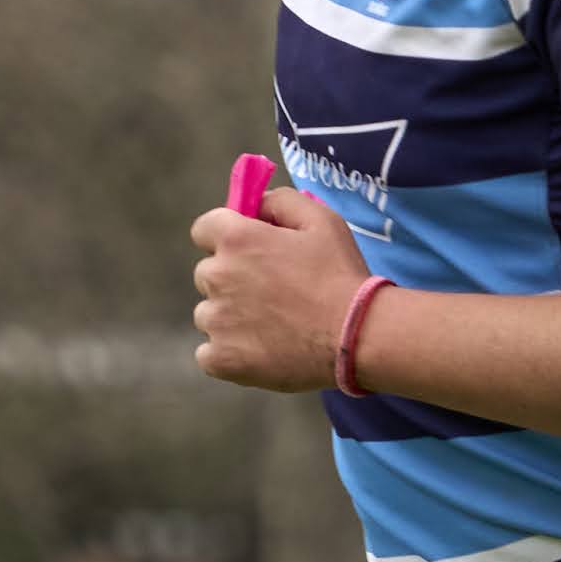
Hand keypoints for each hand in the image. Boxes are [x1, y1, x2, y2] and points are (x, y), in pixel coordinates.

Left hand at [192, 179, 372, 393]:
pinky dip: (228, 354)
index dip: (226, 239)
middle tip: (271, 293)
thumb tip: (256, 205)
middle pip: (207, 274)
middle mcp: (217, 276)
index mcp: (236, 239)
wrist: (356, 336)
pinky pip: (208, 353)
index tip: (249, 252)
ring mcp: (216, 321)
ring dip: (230, 318)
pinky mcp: (221, 359)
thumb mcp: (321, 219)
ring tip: (272, 327)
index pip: (204, 229)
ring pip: (208, 315)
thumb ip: (280, 202)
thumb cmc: (340, 275)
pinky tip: (259, 352)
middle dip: (231, 279)